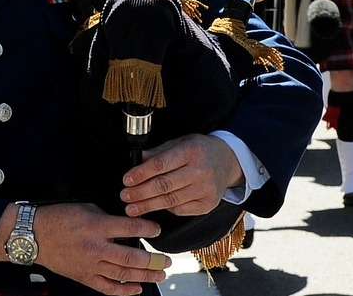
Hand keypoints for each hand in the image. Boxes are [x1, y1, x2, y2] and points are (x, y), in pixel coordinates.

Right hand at [0, 203, 168, 295]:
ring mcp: (90, 265)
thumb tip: (126, 225)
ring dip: (145, 276)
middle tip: (167, 261)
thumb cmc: (58, 218)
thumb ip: (107, 217)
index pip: (129, 228)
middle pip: (130, 258)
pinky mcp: (84, 277)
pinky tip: (137, 289)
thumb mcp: (85, 208)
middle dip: (153, 261)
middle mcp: (95, 248)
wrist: (33, 235)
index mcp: (96, 226)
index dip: (147, 230)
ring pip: (123, 275)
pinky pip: (107, 288)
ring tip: (160, 275)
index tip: (157, 230)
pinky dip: (124, 291)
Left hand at [120, 134, 243, 218]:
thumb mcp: (180, 142)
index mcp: (191, 151)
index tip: (126, 180)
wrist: (227, 161)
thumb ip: (158, 152)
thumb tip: (136, 160)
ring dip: (148, 206)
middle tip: (124, 196)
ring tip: (132, 208)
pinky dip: (164, 209)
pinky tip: (152, 207)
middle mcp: (200, 171)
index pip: (161, 165)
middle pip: (164, 185)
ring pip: (170, 201)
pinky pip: (180, 210)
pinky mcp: (207, 204)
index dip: (141, 174)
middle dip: (140, 193)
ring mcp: (205, 190)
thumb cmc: (199, 150)